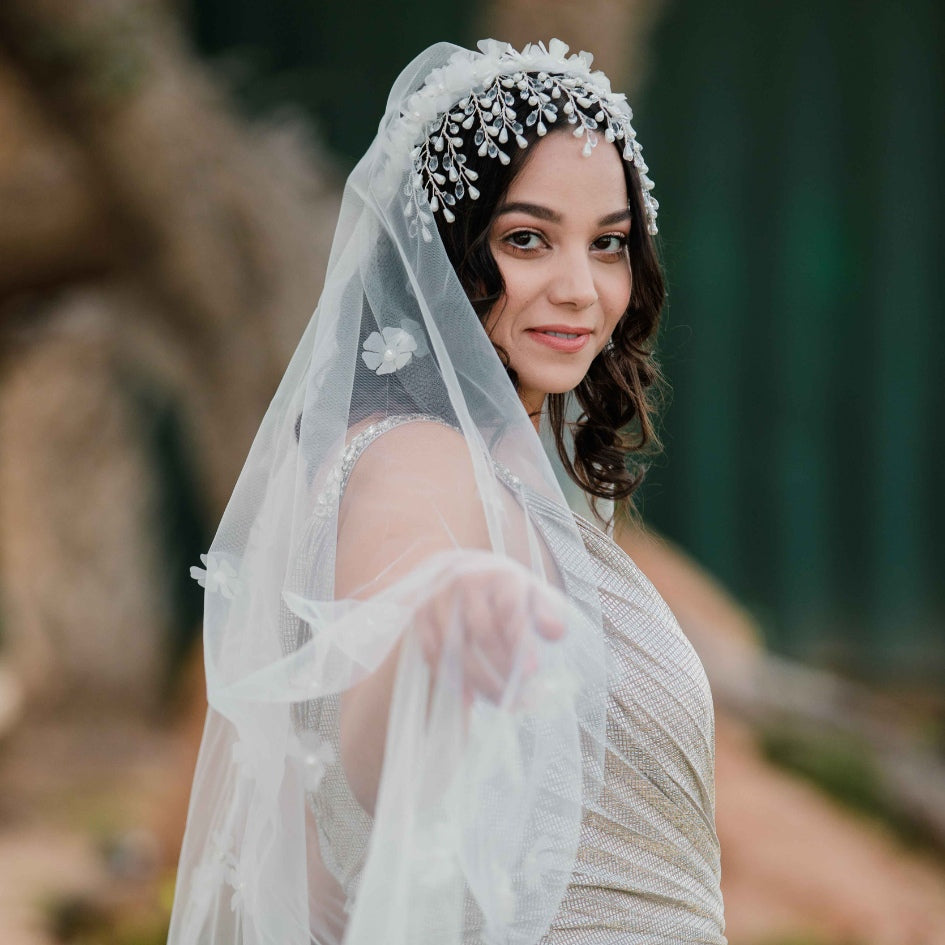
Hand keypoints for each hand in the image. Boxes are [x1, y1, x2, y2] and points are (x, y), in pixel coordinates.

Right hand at [412, 562, 566, 704]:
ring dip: (477, 679)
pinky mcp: (420, 612)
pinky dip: (449, 677)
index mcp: (500, 575)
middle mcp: (467, 581)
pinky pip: (431, 650)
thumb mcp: (532, 594)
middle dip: (501, 667)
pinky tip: (468, 697)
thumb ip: (547, 612)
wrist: (464, 568)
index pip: (509, 609)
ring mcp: (440, 597)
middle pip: (482, 631)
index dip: (520, 642)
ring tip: (499, 702)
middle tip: (518, 696)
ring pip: (456, 645)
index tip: (532, 672)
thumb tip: (557, 633)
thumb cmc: (505, 590)